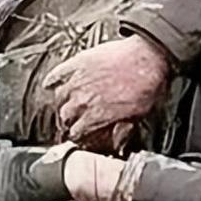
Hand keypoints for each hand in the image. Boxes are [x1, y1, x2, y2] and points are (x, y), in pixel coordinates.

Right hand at [44, 35, 171, 143]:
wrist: (150, 55)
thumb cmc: (148, 82)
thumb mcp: (139, 113)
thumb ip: (123, 130)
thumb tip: (118, 144)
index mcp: (96, 116)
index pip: (76, 133)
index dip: (78, 135)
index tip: (80, 133)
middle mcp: (82, 100)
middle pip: (64, 116)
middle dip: (68, 119)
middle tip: (73, 118)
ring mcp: (78, 81)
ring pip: (59, 98)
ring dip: (61, 102)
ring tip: (65, 102)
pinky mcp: (78, 62)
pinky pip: (57, 74)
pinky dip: (52, 80)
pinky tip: (50, 84)